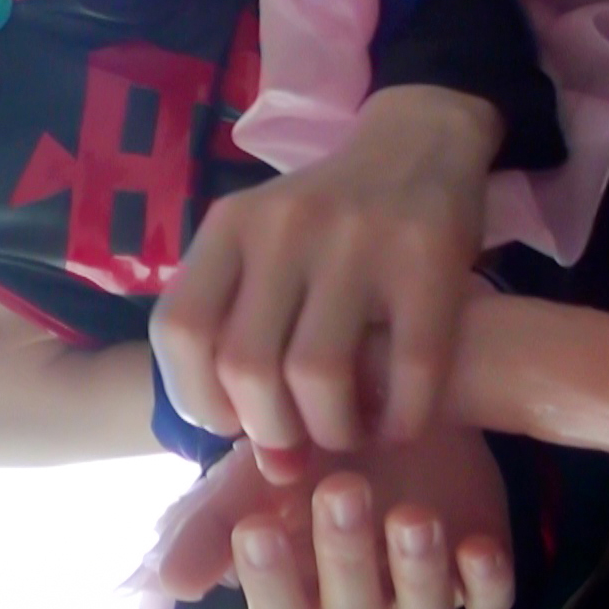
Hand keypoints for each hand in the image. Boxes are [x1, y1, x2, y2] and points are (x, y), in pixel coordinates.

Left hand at [153, 85, 499, 480]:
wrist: (420, 142)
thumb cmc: (329, 220)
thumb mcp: (266, 249)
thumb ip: (247, 336)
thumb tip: (270, 466)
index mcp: (230, 226)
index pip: (180, 331)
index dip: (197, 398)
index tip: (232, 421)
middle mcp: (284, 227)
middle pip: (246, 367)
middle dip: (270, 429)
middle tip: (296, 440)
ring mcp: (357, 240)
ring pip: (317, 376)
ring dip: (333, 431)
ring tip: (346, 432)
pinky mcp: (428, 260)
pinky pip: (408, 370)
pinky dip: (402, 419)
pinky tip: (400, 424)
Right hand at [156, 427, 514, 608]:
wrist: (387, 386)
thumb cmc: (307, 434)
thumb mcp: (254, 467)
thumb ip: (210, 522)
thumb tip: (168, 582)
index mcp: (301, 585)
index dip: (270, 583)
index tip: (255, 525)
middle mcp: (360, 597)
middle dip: (344, 556)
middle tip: (340, 488)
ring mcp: (421, 587)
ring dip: (416, 574)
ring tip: (412, 513)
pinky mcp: (477, 566)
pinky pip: (489, 602)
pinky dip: (485, 582)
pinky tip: (476, 543)